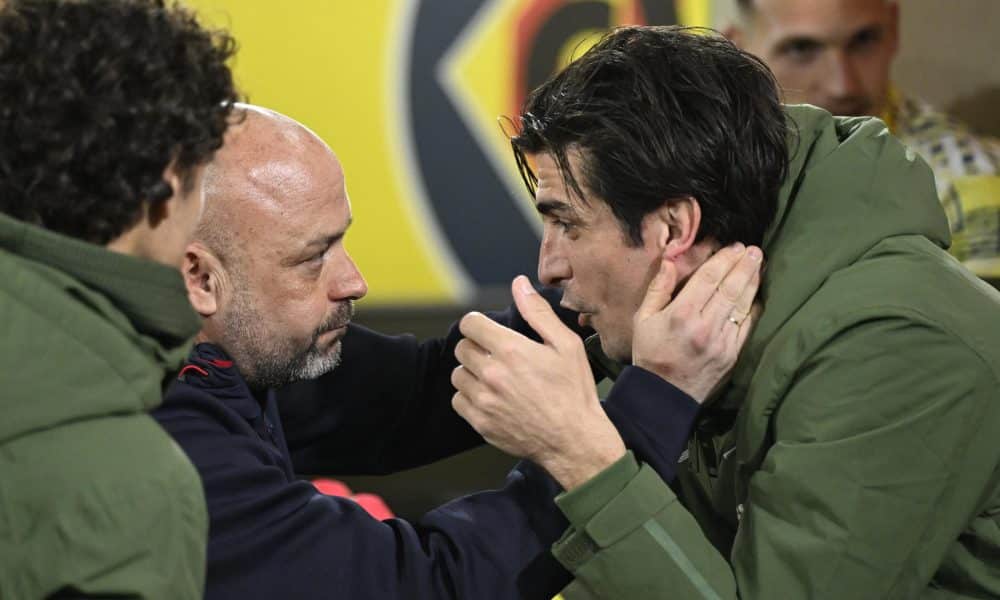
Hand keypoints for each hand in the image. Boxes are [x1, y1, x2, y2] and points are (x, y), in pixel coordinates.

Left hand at [452, 276, 625, 490]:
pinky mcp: (481, 422)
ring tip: (494, 377)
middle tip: (497, 356)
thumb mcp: (566, 345)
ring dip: (471, 372)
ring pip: (458, 375)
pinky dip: (469, 397)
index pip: (470, 323)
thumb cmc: (574, 392)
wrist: (575, 440)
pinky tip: (490, 397)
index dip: (478, 323)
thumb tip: (519, 284)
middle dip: (476, 347)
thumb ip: (538, 312)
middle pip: (462, 348)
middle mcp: (492, 374)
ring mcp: (484, 400)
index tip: (488, 331)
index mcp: (511, 350)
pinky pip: (458, 401)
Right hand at [632, 243, 762, 402]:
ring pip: (742, 304)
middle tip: (754, 250)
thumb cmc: (650, 354)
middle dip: (745, 266)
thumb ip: (658, 288)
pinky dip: (752, 307)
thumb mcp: (644, 319)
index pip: (709, 278)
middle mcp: (704, 326)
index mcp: (681, 315)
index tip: (735, 246)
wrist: (663, 396)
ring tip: (759, 265)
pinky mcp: (732, 354)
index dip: (724, 259)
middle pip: (731, 288)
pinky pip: (746, 325)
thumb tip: (670, 260)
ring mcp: (721, 341)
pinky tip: (756, 294)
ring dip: (753, 282)